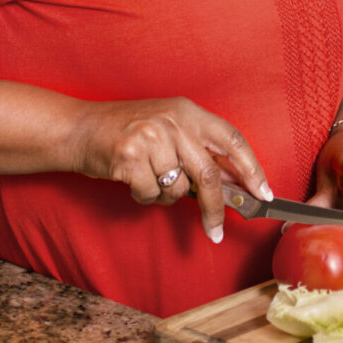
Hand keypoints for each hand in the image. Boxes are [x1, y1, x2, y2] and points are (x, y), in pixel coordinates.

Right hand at [70, 97, 270, 243]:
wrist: (79, 127)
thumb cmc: (126, 131)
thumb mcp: (168, 128)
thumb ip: (198, 150)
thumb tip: (233, 185)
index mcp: (188, 111)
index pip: (232, 139)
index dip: (252, 168)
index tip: (262, 193)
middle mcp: (173, 121)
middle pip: (209, 174)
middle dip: (215, 208)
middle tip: (216, 231)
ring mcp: (151, 138)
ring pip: (177, 190)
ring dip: (165, 196)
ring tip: (148, 177)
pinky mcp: (130, 157)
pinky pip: (152, 195)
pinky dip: (144, 196)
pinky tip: (132, 180)